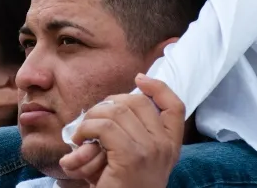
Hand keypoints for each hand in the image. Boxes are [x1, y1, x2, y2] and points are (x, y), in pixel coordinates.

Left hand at [58, 75, 184, 187]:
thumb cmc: (120, 185)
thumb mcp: (134, 156)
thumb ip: (133, 131)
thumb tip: (113, 102)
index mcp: (171, 145)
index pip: (175, 106)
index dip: (158, 87)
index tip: (139, 79)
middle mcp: (165, 146)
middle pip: (137, 101)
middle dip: (108, 103)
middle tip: (93, 120)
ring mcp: (151, 150)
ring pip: (116, 111)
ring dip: (92, 117)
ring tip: (83, 132)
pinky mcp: (131, 157)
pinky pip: (104, 126)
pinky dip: (86, 128)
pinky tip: (80, 140)